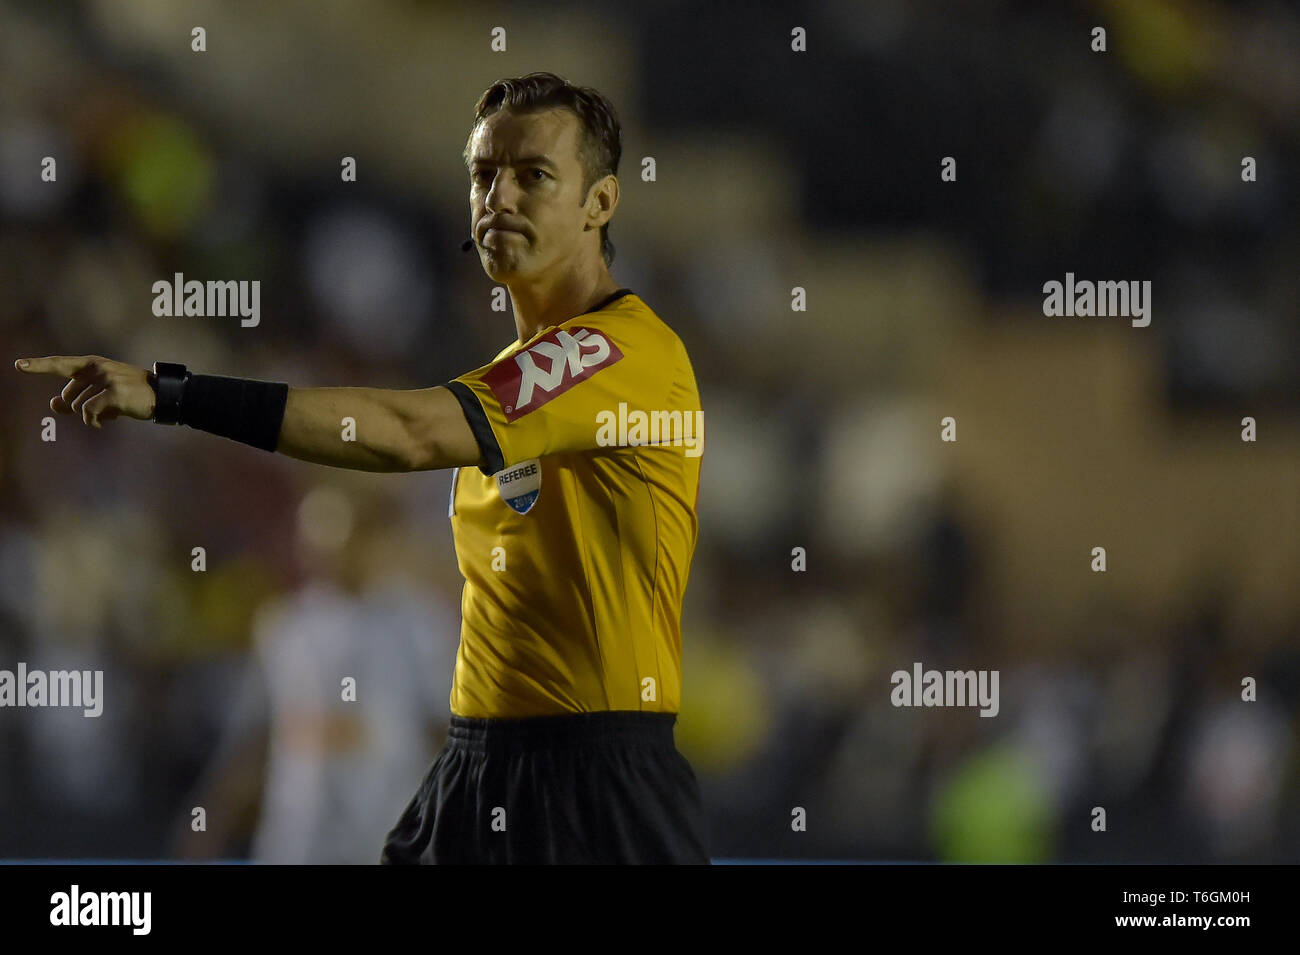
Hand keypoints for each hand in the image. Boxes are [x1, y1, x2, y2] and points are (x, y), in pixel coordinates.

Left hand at [13, 355, 155, 427]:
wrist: (161, 394)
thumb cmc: (129, 394)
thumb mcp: (101, 393)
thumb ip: (76, 396)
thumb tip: (52, 404)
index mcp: (92, 363)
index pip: (60, 364)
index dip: (38, 365)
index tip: (18, 365)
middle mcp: (97, 367)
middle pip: (68, 396)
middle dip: (79, 408)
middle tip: (102, 409)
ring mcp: (106, 379)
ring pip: (78, 407)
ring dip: (91, 416)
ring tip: (110, 413)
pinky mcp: (114, 393)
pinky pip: (89, 413)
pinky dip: (94, 422)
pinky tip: (105, 422)